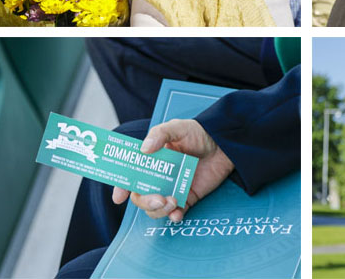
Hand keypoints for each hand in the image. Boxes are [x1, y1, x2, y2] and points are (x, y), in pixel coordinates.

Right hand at [112, 119, 234, 221]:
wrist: (225, 144)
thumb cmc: (199, 133)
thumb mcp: (178, 128)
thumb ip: (160, 135)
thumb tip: (143, 150)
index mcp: (151, 160)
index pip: (131, 175)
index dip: (121, 186)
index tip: (119, 197)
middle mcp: (158, 176)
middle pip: (140, 196)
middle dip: (144, 201)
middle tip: (157, 199)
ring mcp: (171, 188)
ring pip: (155, 208)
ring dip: (159, 210)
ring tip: (173, 201)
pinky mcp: (187, 198)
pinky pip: (175, 213)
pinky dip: (174, 216)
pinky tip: (178, 213)